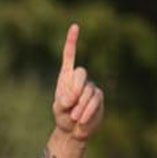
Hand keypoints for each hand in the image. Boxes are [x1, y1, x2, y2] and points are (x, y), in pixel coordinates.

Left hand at [52, 24, 104, 140]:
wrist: (73, 130)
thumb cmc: (62, 117)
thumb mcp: (58, 109)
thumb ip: (63, 101)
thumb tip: (73, 97)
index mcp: (66, 77)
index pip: (69, 55)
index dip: (72, 41)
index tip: (75, 26)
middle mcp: (80, 79)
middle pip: (81, 73)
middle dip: (75, 89)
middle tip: (69, 104)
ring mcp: (91, 87)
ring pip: (89, 90)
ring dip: (80, 106)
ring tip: (74, 117)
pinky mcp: (98, 97)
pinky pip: (95, 101)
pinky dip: (87, 111)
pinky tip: (81, 121)